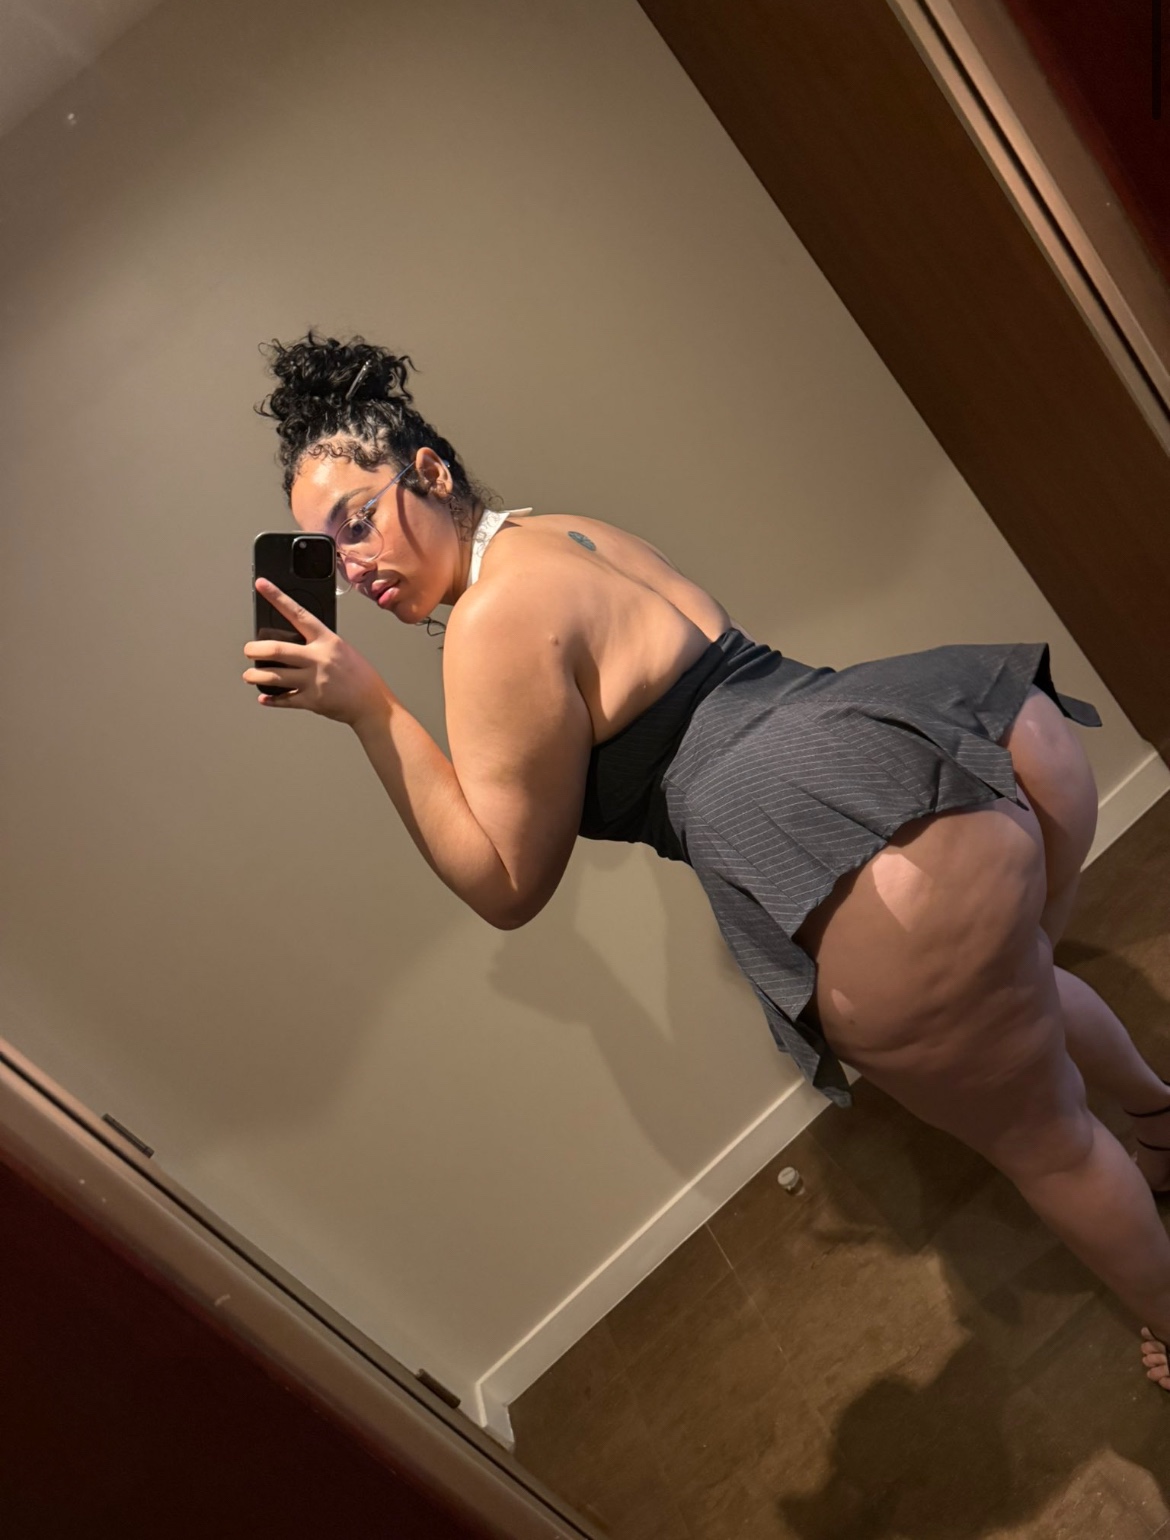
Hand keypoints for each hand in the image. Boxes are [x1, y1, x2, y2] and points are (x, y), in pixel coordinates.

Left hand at [243, 579, 391, 727]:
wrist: (372, 702)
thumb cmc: (359, 676)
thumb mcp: (341, 649)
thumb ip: (318, 644)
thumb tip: (293, 643)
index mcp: (327, 640)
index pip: (298, 614)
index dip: (277, 597)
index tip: (262, 585)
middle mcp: (318, 658)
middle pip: (276, 649)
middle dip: (254, 649)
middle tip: (248, 650)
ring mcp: (314, 680)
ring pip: (273, 676)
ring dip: (255, 675)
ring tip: (249, 674)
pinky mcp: (311, 700)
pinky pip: (283, 699)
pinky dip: (271, 699)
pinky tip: (266, 697)